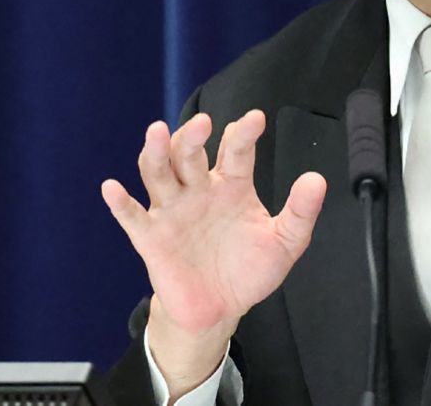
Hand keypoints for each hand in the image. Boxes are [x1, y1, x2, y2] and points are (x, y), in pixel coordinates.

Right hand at [102, 110, 326, 393]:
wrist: (220, 310)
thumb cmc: (248, 270)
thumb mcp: (284, 243)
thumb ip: (300, 212)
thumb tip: (317, 180)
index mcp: (231, 186)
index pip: (235, 152)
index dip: (244, 134)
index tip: (255, 119)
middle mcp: (198, 191)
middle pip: (189, 154)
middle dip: (193, 136)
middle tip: (203, 123)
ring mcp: (172, 211)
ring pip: (159, 174)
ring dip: (156, 152)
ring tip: (157, 132)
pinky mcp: (152, 238)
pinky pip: (132, 217)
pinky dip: (120, 203)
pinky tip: (112, 188)